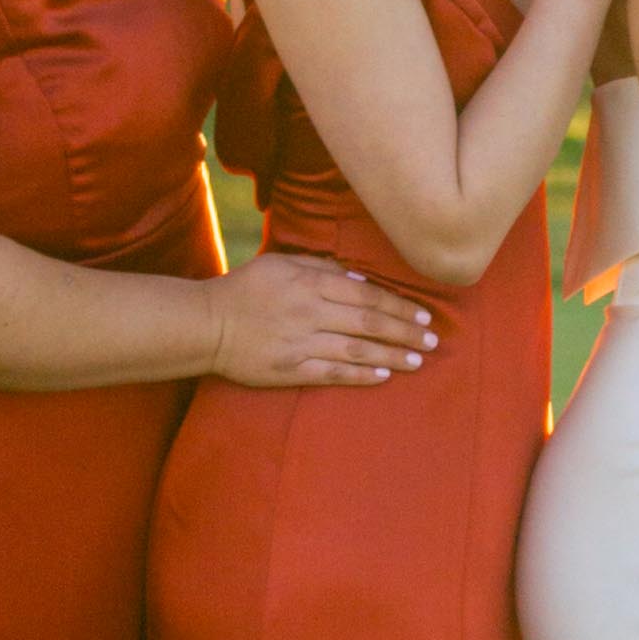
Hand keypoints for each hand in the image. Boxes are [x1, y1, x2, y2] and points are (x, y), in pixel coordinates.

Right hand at [213, 251, 440, 391]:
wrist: (206, 325)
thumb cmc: (245, 289)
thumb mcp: (281, 263)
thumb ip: (321, 267)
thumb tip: (359, 280)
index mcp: (310, 284)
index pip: (366, 295)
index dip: (399, 306)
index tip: (423, 316)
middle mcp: (310, 313)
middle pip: (368, 323)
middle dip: (405, 332)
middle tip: (432, 341)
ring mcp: (300, 344)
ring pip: (356, 350)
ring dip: (392, 355)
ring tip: (418, 361)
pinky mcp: (290, 370)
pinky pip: (332, 374)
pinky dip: (361, 376)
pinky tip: (385, 376)